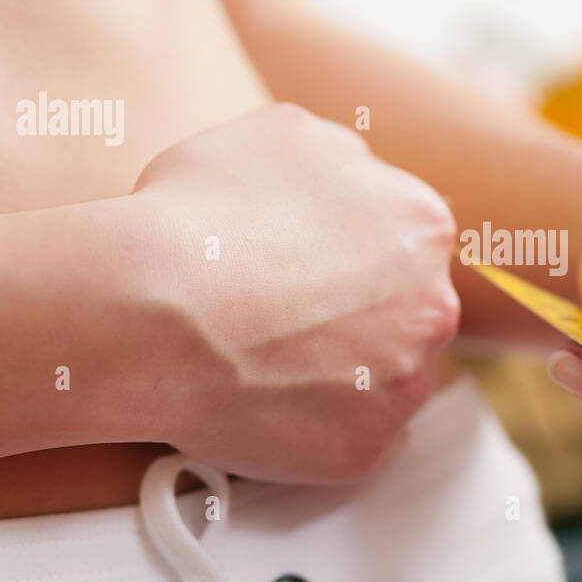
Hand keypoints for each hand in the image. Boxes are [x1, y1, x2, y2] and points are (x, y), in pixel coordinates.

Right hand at [131, 103, 459, 483]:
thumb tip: (355, 178)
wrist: (149, 309)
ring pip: (388, 380)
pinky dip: (321, 428)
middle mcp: (432, 305)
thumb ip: (343, 159)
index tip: (307, 273)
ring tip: (268, 365)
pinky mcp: (369, 446)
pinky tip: (270, 406)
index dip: (350, 258)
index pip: (407, 246)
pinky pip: (359, 439)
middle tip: (286, 321)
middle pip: (408, 315)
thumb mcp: (281, 135)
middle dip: (356, 318)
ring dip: (344, 375)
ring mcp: (405, 382)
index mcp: (421, 224)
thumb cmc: (198, 218)